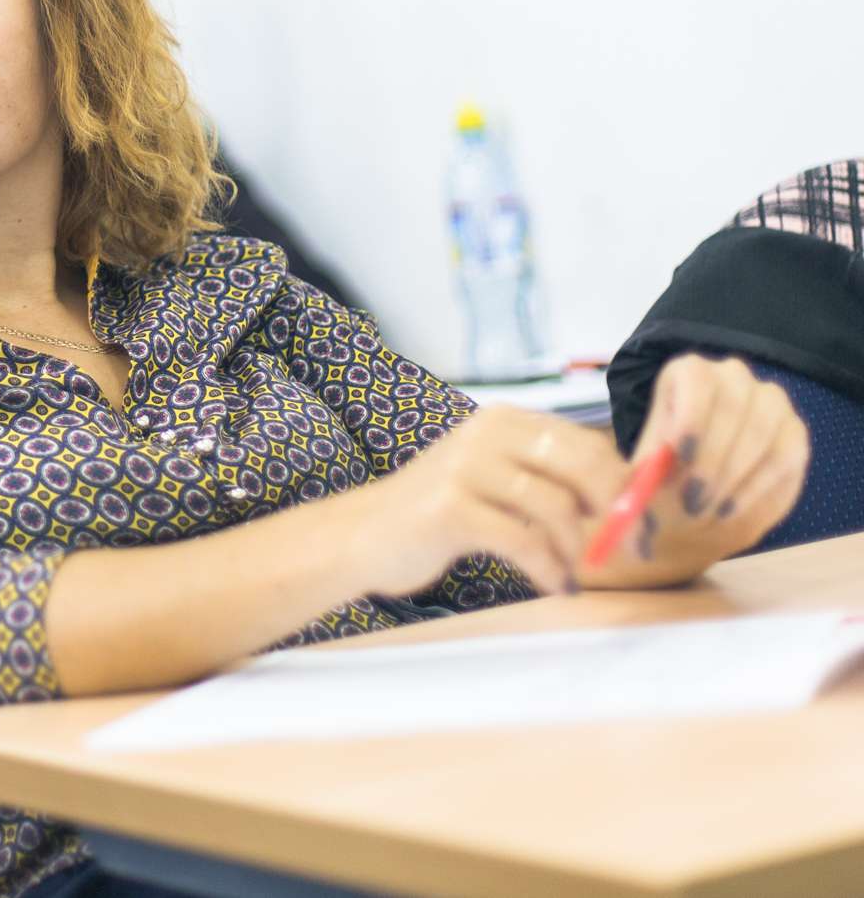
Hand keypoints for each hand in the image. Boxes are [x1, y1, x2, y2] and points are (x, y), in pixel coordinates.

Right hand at [354, 406, 628, 598]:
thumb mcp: (493, 480)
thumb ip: (545, 478)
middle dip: (617, 509)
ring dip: (577, 550)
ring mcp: (466, 468)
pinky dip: (549, 569)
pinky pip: (524, 541)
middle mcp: (485, 433)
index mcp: (503, 420)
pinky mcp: (451, 509)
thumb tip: (624, 498)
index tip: (643, 520)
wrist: (363, 535)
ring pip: (556, 506)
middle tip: (634, 548)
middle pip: (579, 464)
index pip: (585, 441)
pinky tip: (555, 586)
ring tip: (574, 574)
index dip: (624, 481)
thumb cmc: (437, 514)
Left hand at [586, 354, 809, 587]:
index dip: (691, 415)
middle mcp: (731, 377)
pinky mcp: (794, 432)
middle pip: (732, 406)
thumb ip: (638, 474)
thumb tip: (632, 478)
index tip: (680, 455)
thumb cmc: (659, 485)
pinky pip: (784, 456)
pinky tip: (729, 509)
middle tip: (692, 501)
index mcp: (687, 373)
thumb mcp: (640, 478)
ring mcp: (769, 401)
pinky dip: (756, 487)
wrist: (693, 509)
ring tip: (706, 509)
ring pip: (761, 431)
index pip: (696, 379)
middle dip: (711, 459)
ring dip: (733, 476)